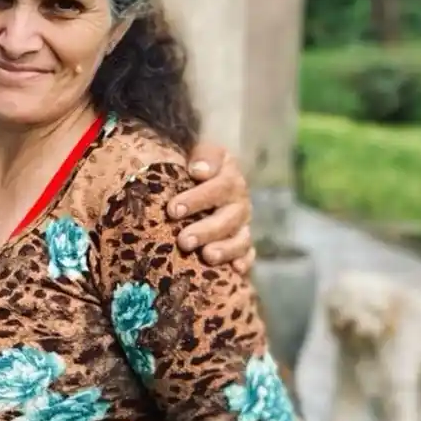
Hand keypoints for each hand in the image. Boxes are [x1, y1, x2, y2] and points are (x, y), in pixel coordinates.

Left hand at [169, 141, 254, 273]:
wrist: (203, 175)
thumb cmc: (194, 165)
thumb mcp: (198, 151)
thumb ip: (202, 156)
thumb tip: (199, 171)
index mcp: (229, 175)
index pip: (220, 186)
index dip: (197, 198)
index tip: (173, 209)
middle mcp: (238, 200)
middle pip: (229, 217)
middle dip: (206, 230)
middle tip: (183, 240)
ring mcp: (242, 223)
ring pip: (240, 239)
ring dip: (224, 249)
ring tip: (207, 256)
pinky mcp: (243, 242)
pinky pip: (248, 254)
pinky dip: (244, 262)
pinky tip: (234, 269)